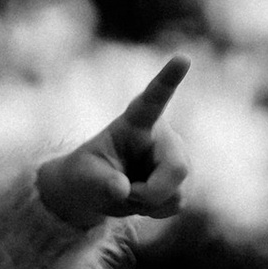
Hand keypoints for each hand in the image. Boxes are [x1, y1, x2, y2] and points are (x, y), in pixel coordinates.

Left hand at [36, 57, 189, 230]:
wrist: (98, 190)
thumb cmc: (88, 174)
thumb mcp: (83, 178)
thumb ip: (100, 183)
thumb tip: (123, 190)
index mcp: (137, 120)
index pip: (154, 98)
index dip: (169, 79)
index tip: (183, 58)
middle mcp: (163, 135)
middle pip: (177, 168)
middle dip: (151, 193)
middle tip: (127, 194)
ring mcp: (177, 157)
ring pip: (178, 191)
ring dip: (149, 204)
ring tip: (129, 192)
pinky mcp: (182, 179)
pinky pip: (177, 203)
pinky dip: (156, 210)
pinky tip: (142, 199)